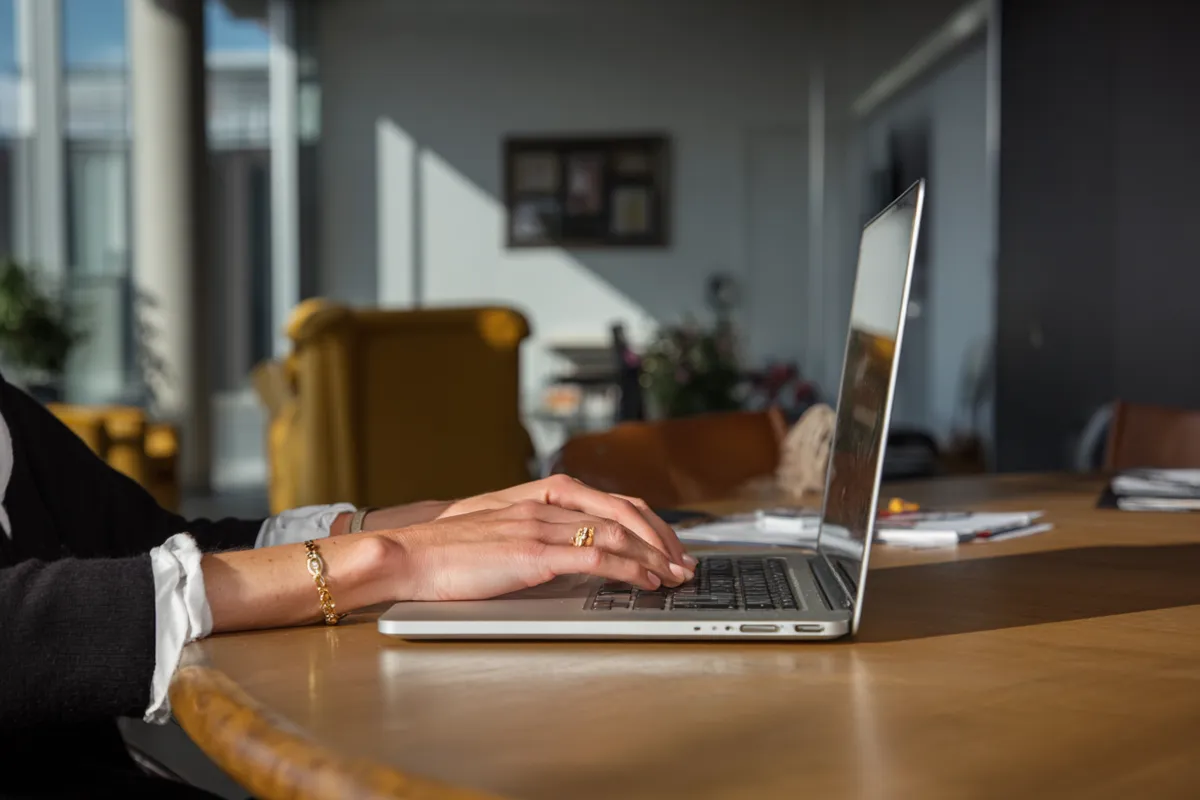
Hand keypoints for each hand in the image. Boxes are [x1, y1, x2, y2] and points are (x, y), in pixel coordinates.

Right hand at [437, 475, 694, 567]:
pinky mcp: (533, 554)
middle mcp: (545, 504)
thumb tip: (571, 554)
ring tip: (673, 576)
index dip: (646, 521)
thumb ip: (536, 534)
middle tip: (683, 562)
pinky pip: (595, 556)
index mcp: (538, 495)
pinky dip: (629, 568)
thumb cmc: (446, 551)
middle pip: (622, 511)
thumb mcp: (499, 532)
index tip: (667, 543)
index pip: (609, 499)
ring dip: (653, 556)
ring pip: (615, 532)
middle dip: (661, 537)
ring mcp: (540, 526)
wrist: (410, 556)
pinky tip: (645, 581)